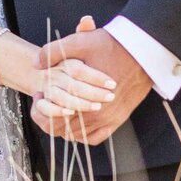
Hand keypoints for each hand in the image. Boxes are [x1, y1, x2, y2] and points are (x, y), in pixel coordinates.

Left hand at [30, 16, 153, 144]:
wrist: (144, 52)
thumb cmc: (112, 46)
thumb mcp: (80, 42)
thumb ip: (54, 52)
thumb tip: (36, 64)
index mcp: (81, 97)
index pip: (50, 118)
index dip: (39, 109)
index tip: (39, 95)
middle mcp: (94, 113)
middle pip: (61, 130)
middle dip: (50, 118)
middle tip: (48, 103)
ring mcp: (107, 118)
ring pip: (77, 136)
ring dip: (66, 126)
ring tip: (62, 109)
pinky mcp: (118, 120)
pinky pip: (95, 138)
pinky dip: (84, 134)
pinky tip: (80, 121)